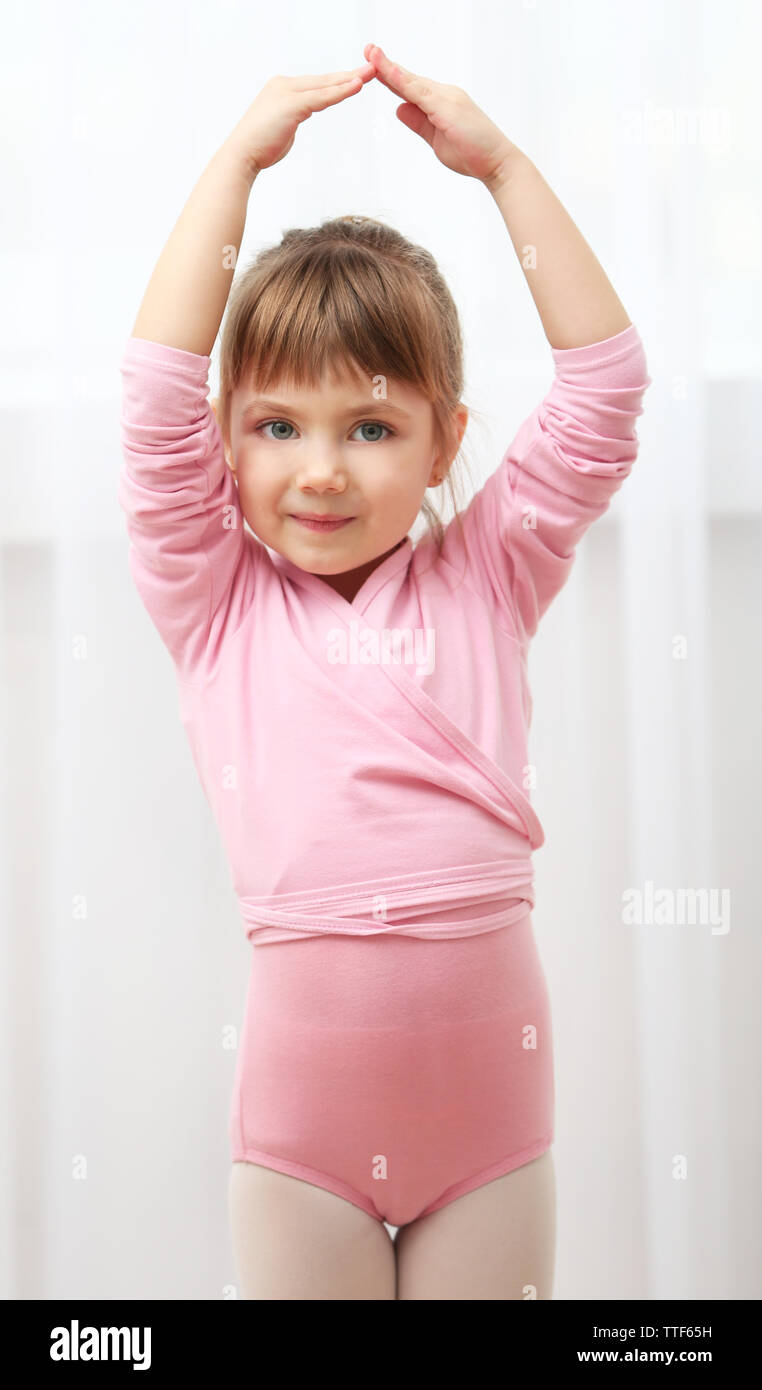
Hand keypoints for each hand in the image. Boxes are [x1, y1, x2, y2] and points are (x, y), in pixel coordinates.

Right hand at [226, 64, 375, 177]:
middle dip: (349, 74)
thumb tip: (300, 117)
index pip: (316, 84)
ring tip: (371, 73)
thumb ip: (293, 117)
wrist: (241, 155)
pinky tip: (357, 84)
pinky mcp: (292, 104)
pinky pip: (323, 96)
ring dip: (350, 79)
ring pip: (325, 85)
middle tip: (372, 68)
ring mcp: (288, 92)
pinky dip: (341, 90)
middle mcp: (284, 85)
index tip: (357, 77)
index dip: (338, 80)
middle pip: (324, 80)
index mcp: (282, 88)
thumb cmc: (259, 147)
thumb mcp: (281, 125)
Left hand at [363, 43, 518, 188]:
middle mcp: (443, 95)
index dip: (391, 76)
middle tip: (368, 50)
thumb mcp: (436, 139)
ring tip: (371, 53)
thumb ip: (418, 123)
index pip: (410, 87)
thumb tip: (399, 109)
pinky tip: (389, 72)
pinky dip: (403, 81)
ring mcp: (445, 99)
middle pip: (409, 79)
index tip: (373, 64)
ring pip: (412, 81)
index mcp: (440, 102)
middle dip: (386, 65)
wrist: (497, 163)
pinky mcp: (446, 108)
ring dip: (390, 67)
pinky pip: (419, 93)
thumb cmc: (472, 153)